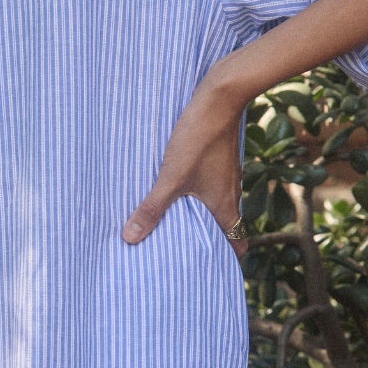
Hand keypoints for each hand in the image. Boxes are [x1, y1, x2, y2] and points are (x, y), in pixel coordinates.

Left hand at [121, 80, 246, 250]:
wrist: (220, 98)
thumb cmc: (199, 140)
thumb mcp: (170, 177)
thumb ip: (151, 208)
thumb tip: (130, 238)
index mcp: (224, 205)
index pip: (236, 241)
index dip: (230, 257)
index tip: (216, 269)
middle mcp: (231, 192)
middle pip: (227, 225)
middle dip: (213, 240)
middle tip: (191, 251)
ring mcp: (228, 173)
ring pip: (219, 203)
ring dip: (205, 215)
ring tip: (182, 223)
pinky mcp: (221, 156)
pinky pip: (214, 183)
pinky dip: (202, 193)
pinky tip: (183, 188)